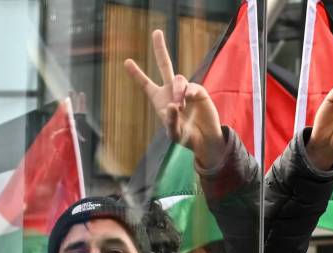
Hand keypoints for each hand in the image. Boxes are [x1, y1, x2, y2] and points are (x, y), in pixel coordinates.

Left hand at [124, 30, 223, 166]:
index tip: (126, 61)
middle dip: (160, 48)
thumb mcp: (174, 134)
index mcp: (160, 100)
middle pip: (165, 64)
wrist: (206, 140)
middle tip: (157, 32)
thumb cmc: (187, 137)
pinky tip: (187, 101)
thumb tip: (174, 105)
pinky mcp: (199, 92)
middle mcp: (172, 91)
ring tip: (179, 106)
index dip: (137, 74)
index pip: (146, 84)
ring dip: (177, 91)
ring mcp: (186, 90)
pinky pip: (191, 87)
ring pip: (178, 79)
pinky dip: (187, 93)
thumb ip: (170, 121)